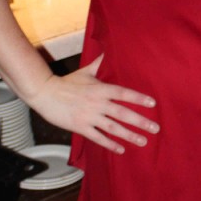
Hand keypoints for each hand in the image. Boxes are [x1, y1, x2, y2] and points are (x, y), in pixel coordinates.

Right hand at [28, 55, 159, 153]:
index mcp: (100, 89)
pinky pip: (98, 138)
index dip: (138, 98)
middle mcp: (97, 103)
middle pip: (122, 113)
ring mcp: (89, 116)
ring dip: (129, 136)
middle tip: (155, 128)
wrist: (45, 93)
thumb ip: (100, 63)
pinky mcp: (80, 127)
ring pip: (113, 128)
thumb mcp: (86, 71)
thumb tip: (109, 50)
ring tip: (143, 141)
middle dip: (140, 121)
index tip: (153, 104)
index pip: (123, 93)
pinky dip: (110, 144)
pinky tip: (121, 150)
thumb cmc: (67, 82)